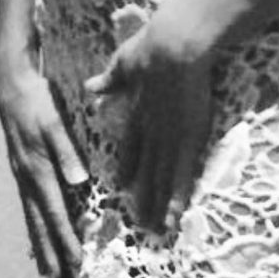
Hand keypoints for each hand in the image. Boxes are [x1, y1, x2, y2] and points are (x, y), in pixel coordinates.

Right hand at [0, 59, 88, 277]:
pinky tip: (40, 229)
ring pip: (32, 215)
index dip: (66, 239)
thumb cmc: (36, 100)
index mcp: (37, 168)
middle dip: (49, 251)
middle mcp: (26, 176)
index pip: (54, 212)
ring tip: (46, 267)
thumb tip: (78, 181)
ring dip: (41, 241)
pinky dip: (35, 221)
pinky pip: (29, 202)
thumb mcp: (53, 121)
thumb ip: (66, 151)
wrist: (10, 82)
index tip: (77, 263)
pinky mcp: (22, 166)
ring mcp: (21, 172)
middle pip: (39, 222)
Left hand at [85, 0, 214, 232]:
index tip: (122, 184)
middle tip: (139, 222)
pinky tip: (173, 219)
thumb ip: (109, 79)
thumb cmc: (151, 47)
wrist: (173, 46)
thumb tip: (90, 86)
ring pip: (162, 179)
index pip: (132, 146)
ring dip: (158, 206)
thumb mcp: (123, 63)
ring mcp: (169, 137)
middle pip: (147, 170)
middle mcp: (151, 131)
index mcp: (137, 113)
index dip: (128, 166)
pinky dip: (177, 198)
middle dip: (143, 197)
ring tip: (154, 231)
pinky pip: (182, 175)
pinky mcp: (188, 138)